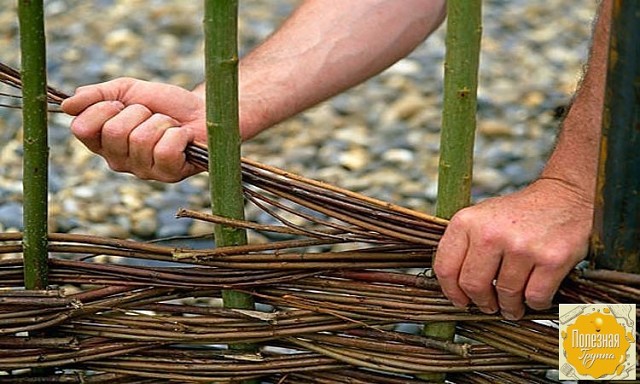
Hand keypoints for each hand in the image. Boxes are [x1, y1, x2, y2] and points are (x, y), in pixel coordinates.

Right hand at [61, 78, 206, 181]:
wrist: (202, 112)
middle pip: (114, 131)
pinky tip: (182, 138)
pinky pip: (164, 150)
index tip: (123, 103)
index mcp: (103, 142)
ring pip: (140, 139)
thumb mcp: (127, 90)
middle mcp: (118, 161)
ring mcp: (143, 171)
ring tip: (169, 125)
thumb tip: (66, 104)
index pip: (82, 128)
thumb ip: (96, 95)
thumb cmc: (165, 104)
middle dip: (138, 113)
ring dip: (161, 123)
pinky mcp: (168, 175)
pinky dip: (177, 135)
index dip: (103, 108)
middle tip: (152, 115)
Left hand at [434, 178, 593, 319]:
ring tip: (512, 305)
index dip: (452, 292)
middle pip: (473, 286)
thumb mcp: (480, 218)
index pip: (446, 268)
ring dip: (510, 307)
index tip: (460, 301)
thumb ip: (462, 247)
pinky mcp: (551, 259)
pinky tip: (533, 297)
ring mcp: (522, 247)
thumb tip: (453, 288)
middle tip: (489, 306)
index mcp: (466, 222)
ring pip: (506, 295)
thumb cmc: (517, 214)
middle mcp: (491, 233)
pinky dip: (534, 304)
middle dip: (482, 302)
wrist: (564, 197)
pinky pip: (535, 298)